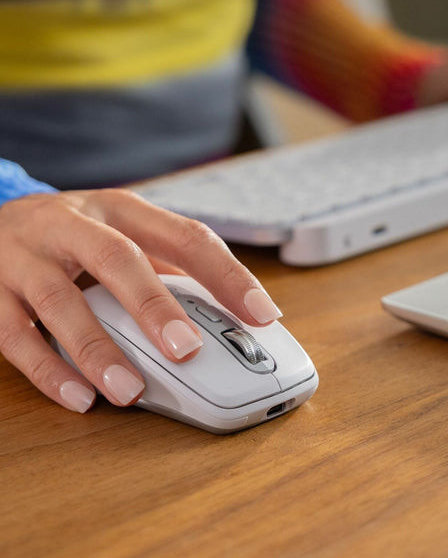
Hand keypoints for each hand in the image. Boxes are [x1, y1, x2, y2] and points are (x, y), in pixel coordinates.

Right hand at [0, 189, 281, 412]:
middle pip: (118, 258)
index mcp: (121, 210)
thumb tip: (223, 318)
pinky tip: (78, 396)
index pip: (186, 235)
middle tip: (187, 350)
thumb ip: (164, 269)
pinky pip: (13, 333)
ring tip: (130, 391)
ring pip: (59, 300)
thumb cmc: (72, 236)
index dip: (228, 274)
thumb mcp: (120, 236)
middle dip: (155, 306)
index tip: (263, 314)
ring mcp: (24, 256)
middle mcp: (73, 224)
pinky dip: (47, 369)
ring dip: (97, 348)